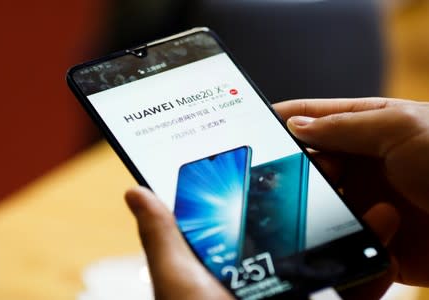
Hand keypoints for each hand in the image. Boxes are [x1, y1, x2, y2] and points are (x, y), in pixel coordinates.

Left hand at [125, 189, 399, 299]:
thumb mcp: (177, 280)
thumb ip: (162, 237)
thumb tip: (134, 191)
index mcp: (231, 257)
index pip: (250, 212)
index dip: (266, 183)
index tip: (282, 155)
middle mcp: (263, 269)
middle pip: (294, 226)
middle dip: (316, 196)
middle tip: (327, 167)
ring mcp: (294, 287)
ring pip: (328, 250)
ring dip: (348, 224)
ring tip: (361, 198)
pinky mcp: (322, 299)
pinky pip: (352, 286)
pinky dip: (369, 268)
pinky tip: (379, 245)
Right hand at [274, 98, 428, 292]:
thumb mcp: (399, 127)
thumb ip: (342, 125)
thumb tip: (294, 125)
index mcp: (365, 128)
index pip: (311, 118)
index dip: (281, 121)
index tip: (251, 127)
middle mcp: (360, 164)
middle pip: (305, 166)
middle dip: (297, 173)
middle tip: (301, 176)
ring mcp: (363, 202)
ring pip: (316, 207)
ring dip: (322, 210)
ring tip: (354, 207)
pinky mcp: (372, 239)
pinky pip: (340, 243)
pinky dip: (344, 245)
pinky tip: (372, 237)